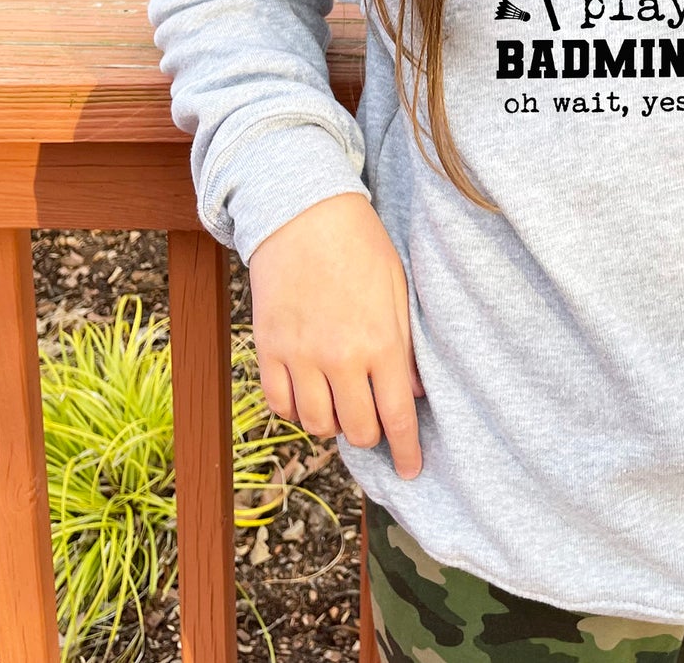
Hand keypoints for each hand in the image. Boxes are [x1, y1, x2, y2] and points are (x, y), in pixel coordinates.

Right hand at [248, 191, 423, 479]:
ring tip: (343, 405)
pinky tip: (308, 394)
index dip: (407, 450)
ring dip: (333, 423)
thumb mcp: (398, 289)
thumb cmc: (361, 245)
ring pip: (316, 424)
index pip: (397, 416)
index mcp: (381, 342)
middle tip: (376, 425)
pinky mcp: (269, 348)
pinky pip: (279, 404)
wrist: (305, 214)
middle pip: (357, 429)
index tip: (411, 470)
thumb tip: (414, 393)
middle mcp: (340, 358)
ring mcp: (300, 356)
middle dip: (371, 436)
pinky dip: (295, 410)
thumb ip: (407, 345)